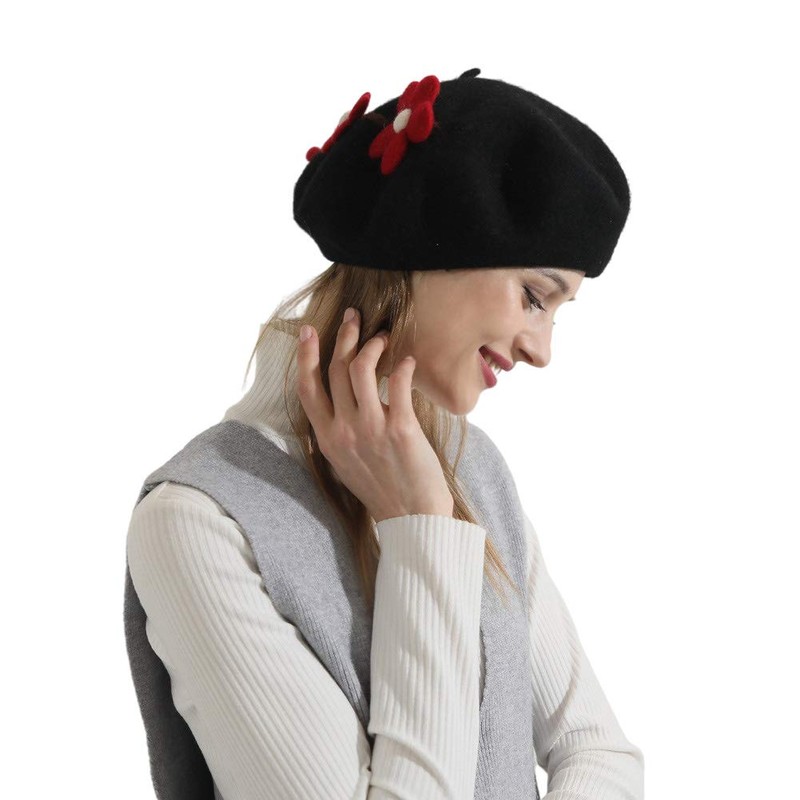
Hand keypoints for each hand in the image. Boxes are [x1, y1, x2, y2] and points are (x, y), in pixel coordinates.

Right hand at [295, 308, 453, 522]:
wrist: (412, 517)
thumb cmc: (381, 488)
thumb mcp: (345, 461)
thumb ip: (338, 430)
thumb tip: (341, 400)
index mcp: (327, 437)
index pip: (307, 388)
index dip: (306, 355)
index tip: (309, 331)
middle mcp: (344, 430)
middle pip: (336, 369)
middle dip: (345, 336)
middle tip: (355, 317)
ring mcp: (371, 428)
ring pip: (361, 369)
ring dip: (372, 345)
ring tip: (383, 337)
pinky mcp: (401, 428)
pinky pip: (398, 383)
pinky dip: (402, 366)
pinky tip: (408, 362)